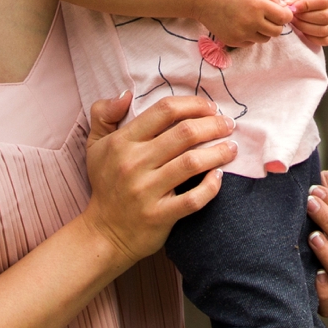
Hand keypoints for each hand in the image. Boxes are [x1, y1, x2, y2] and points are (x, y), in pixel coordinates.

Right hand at [81, 92, 234, 260]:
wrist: (103, 233)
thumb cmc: (106, 185)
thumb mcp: (95, 146)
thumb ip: (103, 114)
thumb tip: (126, 94)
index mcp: (122, 142)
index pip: (164, 111)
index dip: (193, 104)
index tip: (210, 107)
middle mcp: (134, 163)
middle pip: (184, 133)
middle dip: (213, 125)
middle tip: (228, 125)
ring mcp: (146, 191)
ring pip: (192, 163)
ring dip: (219, 152)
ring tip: (232, 148)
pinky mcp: (158, 216)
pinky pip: (193, 199)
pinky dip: (211, 186)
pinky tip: (220, 176)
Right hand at [192, 0, 293, 48]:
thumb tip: (283, 7)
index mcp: (257, 6)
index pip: (284, 18)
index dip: (286, 15)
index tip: (281, 11)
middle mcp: (251, 22)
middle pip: (277, 32)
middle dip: (276, 24)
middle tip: (268, 15)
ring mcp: (241, 34)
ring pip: (264, 39)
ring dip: (264, 31)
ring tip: (254, 19)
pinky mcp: (232, 41)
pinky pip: (250, 43)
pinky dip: (251, 36)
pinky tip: (242, 25)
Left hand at [283, 0, 327, 47]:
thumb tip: (288, 5)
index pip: (323, 2)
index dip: (306, 6)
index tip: (292, 8)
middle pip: (325, 17)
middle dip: (305, 18)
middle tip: (291, 16)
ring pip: (325, 30)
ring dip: (306, 28)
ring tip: (295, 21)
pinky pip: (327, 40)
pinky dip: (312, 38)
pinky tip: (302, 30)